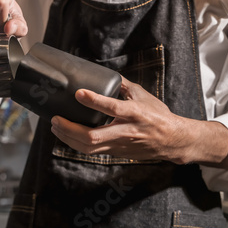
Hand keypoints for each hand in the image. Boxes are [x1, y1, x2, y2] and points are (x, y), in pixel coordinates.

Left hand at [50, 76, 227, 166]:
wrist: (172, 141)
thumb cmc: (158, 116)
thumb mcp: (143, 95)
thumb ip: (123, 85)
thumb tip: (106, 73)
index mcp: (134, 113)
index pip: (112, 107)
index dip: (94, 101)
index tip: (79, 93)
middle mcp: (125, 131)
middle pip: (93, 136)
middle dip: (69, 129)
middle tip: (55, 118)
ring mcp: (119, 145)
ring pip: (89, 148)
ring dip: (68, 138)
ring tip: (55, 126)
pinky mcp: (115, 153)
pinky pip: (91, 151)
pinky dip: (75, 143)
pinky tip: (66, 135)